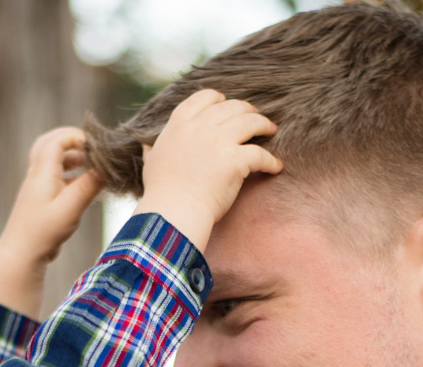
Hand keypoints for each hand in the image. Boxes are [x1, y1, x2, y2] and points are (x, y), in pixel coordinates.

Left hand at [0, 127, 104, 316]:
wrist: (21, 254)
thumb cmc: (43, 232)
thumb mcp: (71, 208)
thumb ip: (88, 185)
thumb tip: (105, 167)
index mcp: (42, 172)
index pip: (57, 140)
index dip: (77, 137)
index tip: (96, 148)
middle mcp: (37, 175)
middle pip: (50, 143)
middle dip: (72, 141)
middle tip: (92, 149)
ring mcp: (37, 186)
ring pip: (52, 159)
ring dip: (72, 157)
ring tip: (91, 166)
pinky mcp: (40, 198)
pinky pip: (54, 175)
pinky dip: (70, 173)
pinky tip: (84, 185)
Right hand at [134, 89, 281, 248]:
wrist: (173, 212)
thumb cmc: (161, 193)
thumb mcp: (151, 162)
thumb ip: (153, 148)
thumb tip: (146, 145)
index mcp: (180, 123)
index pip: (205, 97)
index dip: (220, 99)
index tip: (228, 105)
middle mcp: (200, 127)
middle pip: (232, 106)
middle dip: (247, 109)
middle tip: (256, 118)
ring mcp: (219, 141)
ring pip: (251, 121)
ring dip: (264, 124)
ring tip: (271, 131)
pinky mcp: (235, 160)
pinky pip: (261, 154)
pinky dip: (271, 160)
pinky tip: (276, 166)